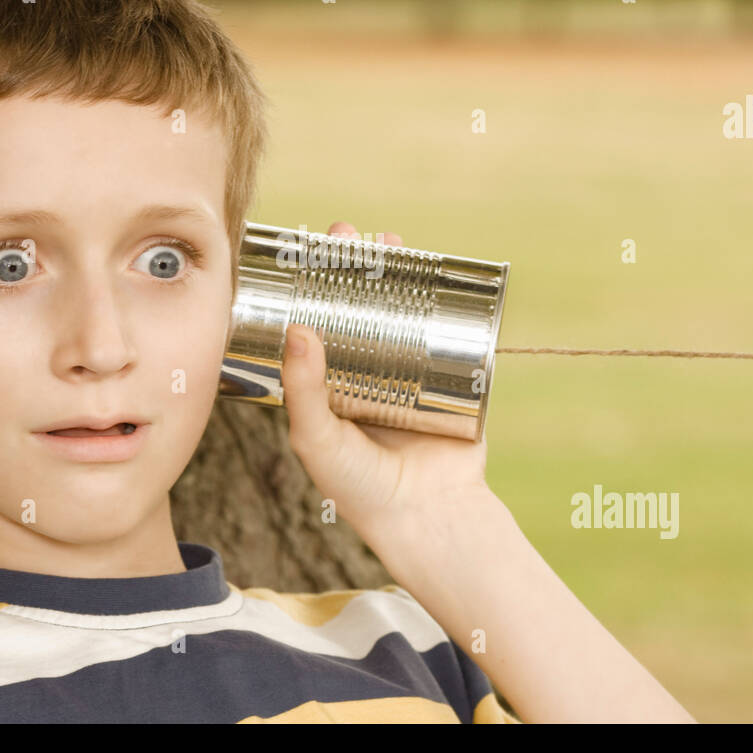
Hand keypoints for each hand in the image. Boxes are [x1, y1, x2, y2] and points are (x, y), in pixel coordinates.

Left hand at [280, 221, 492, 540]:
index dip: (313, 284)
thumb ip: (304, 389)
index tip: (307, 251)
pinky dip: (447, 297)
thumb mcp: (318, 439)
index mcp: (332, 382)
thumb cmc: (360, 488)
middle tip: (348, 234)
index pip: (319, 319)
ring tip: (391, 240)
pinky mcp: (454, 376)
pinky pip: (450, 329)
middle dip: (356, 264)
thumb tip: (297, 329)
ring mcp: (414, 370)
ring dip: (400, 269)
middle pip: (361, 303)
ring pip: (405, 308)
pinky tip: (441, 270)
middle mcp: (371, 369)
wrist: (430, 517)